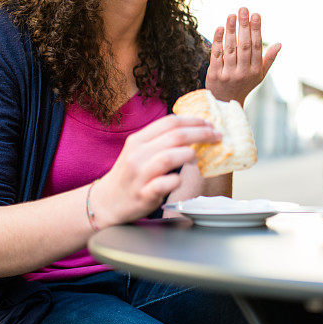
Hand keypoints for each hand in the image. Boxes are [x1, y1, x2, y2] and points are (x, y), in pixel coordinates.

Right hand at [90, 115, 221, 227]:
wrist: (106, 202)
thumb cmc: (129, 175)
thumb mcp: (139, 152)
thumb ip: (161, 141)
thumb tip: (194, 131)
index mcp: (138, 140)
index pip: (170, 122)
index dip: (193, 121)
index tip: (209, 124)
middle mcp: (137, 154)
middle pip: (175, 136)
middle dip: (201, 134)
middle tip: (216, 136)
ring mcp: (139, 175)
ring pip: (169, 157)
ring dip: (189, 154)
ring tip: (197, 157)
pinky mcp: (143, 194)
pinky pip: (165, 183)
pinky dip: (176, 180)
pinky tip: (180, 180)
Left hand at [206, 7, 280, 104]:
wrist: (225, 103)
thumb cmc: (244, 84)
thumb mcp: (259, 75)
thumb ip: (269, 59)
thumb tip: (280, 44)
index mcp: (256, 71)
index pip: (257, 47)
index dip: (256, 30)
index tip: (255, 15)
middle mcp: (243, 72)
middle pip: (244, 45)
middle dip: (244, 26)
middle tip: (243, 9)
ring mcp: (228, 74)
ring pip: (230, 48)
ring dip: (231, 30)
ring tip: (231, 15)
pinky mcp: (215, 74)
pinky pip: (216, 55)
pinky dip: (218, 41)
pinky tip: (220, 28)